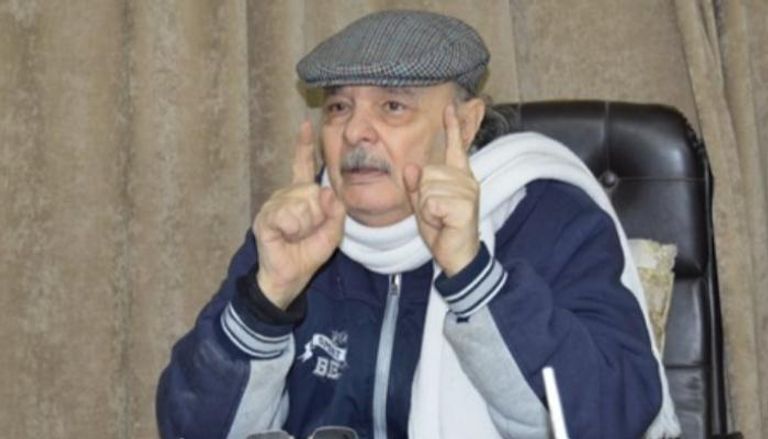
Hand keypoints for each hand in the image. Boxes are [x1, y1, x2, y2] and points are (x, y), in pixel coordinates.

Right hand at [253, 121, 345, 308]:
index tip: (306, 124)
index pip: (303, 165)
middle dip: (318, 214)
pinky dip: (294, 228)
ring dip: (307, 224)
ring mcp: (273, 205)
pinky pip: (288, 214)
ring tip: (297, 235)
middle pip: (311, 189)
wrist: (289, 277)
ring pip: (302, 202)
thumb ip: (335, 213)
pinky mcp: (265, 218)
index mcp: (301, 195)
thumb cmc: (308, 253)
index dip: (303, 145)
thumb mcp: (332, 233)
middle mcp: (285, 195)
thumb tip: (327, 192)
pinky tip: (287, 235)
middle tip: (308, 231)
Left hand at [403, 106, 479, 276]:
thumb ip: (416, 186)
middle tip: (435, 213)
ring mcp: (467, 192)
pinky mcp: (465, 206)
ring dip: (427, 208)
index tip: (450, 107)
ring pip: (427, 188)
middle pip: (427, 172)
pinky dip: (431, 216)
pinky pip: (431, 202)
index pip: (455, 147)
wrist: (456, 256)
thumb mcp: (423, 206)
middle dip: (422, 195)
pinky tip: (443, 223)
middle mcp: (466, 180)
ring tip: (440, 219)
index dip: (452, 127)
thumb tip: (411, 168)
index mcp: (458, 177)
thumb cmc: (443, 229)